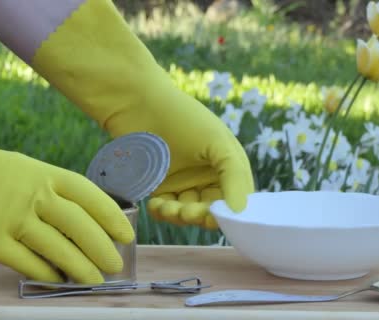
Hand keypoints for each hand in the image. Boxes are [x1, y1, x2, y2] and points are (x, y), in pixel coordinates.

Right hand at [0, 77, 133, 283]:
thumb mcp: (19, 168)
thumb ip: (46, 190)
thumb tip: (73, 216)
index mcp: (42, 173)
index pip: (89, 195)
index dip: (112, 216)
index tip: (126, 234)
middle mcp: (33, 195)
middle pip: (81, 225)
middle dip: (103, 248)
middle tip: (115, 264)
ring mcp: (11, 218)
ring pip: (59, 248)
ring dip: (81, 267)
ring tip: (95, 279)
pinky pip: (28, 263)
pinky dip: (47, 274)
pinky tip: (57, 280)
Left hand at [30, 0, 254, 228]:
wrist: (137, 103)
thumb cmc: (183, 117)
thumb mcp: (217, 143)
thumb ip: (235, 177)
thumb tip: (241, 212)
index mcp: (227, 166)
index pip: (233, 200)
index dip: (225, 213)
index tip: (212, 217)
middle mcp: (207, 176)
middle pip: (209, 210)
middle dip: (199, 215)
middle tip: (188, 212)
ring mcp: (182, 182)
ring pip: (186, 212)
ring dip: (179, 216)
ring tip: (168, 207)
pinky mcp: (158, 185)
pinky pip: (165, 208)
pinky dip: (162, 212)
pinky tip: (156, 204)